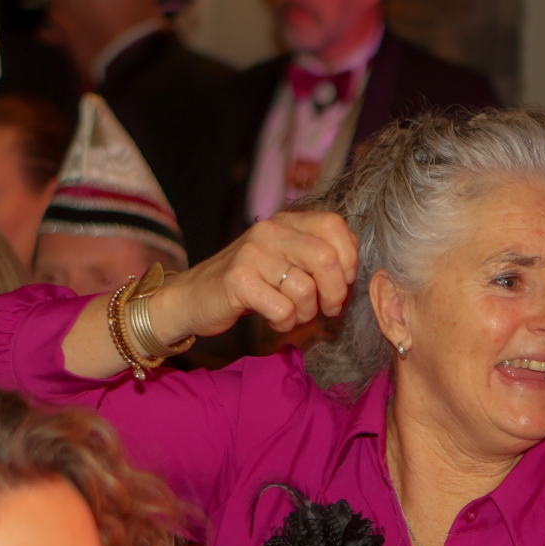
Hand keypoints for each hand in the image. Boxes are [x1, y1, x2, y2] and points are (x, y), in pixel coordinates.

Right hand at [157, 211, 359, 338]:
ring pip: (305, 289)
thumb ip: (315, 255)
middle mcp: (269, 231)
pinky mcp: (238, 280)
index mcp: (286, 222)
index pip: (334, 225)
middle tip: (328, 309)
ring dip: (306, 313)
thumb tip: (352, 269)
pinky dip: (284, 323)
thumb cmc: (248, 284)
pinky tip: (273, 320)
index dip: (349, 257)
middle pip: (326, 259)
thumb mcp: (283, 260)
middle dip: (335, 293)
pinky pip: (283, 309)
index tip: (343, 281)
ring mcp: (252, 254)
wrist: (192, 298)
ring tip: (291, 314)